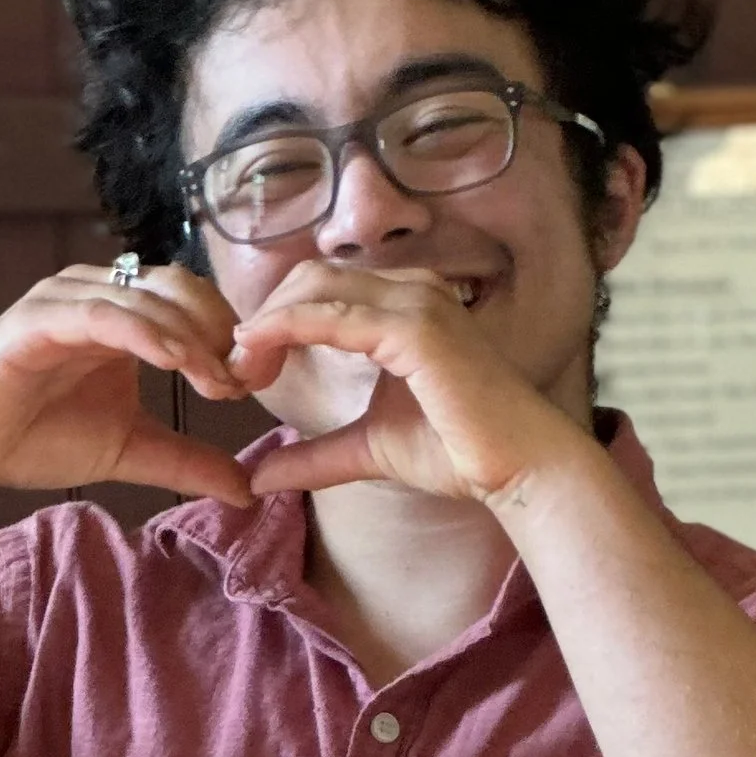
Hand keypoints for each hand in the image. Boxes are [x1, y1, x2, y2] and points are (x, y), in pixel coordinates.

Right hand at [0, 262, 257, 504]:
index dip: (229, 335)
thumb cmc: (41, 436)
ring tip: (219, 383)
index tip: (255, 382)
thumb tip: (247, 488)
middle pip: (179, 288)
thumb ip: (187, 460)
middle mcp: (98, 295)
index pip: (192, 301)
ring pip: (145, 298)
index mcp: (125, 316)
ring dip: (189, 338)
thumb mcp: (131, 450)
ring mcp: (66, 301)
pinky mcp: (36, 319)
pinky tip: (174, 361)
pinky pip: (100, 314)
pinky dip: (142, 333)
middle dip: (219, 332)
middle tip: (242, 381)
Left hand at [227, 263, 587, 508]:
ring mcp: (415, 302)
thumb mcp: (369, 450)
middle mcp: (410, 290)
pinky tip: (256, 354)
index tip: (246, 369)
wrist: (519, 468)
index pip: (322, 289)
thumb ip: (317, 456)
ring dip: (267, 323)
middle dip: (264, 317)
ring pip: (314, 288)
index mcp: (404, 307)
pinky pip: (330, 314)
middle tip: (235, 369)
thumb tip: (261, 478)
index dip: (276, 322)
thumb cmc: (460, 453)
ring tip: (239, 367)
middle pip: (310, 278)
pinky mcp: (414, 327)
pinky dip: (284, 329)